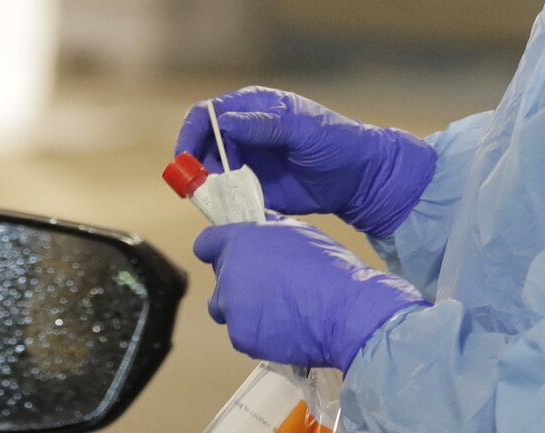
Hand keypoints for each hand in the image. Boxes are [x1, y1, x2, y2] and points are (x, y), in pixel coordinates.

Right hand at [175, 86, 435, 236]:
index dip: (190, 134)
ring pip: (210, 175)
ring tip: (224, 199)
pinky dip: (223, 205)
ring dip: (209, 188)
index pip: (206, 115)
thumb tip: (224, 123)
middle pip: (200, 147)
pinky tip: (233, 210)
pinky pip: (227, 197)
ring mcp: (246, 163)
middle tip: (202, 187)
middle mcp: (242, 134)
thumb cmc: (335, 143)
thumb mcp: (302, 129)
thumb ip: (264, 125)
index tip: (185, 159)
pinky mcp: (252, 189)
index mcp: (251, 109)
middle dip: (196, 167)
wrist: (359, 179)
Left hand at [194, 218, 428, 370]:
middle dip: (238, 283)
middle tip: (270, 288)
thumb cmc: (331, 270)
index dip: (216, 249)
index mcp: (241, 242)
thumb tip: (259, 233)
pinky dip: (258, 332)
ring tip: (279, 310)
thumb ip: (269, 234)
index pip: (205, 244)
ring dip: (245, 310)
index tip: (227, 255)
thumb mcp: (299, 233)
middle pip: (219, 280)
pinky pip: (243, 333)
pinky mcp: (241, 337)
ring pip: (227, 310)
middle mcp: (229, 274)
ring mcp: (232, 308)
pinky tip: (284, 327)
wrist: (347, 312)